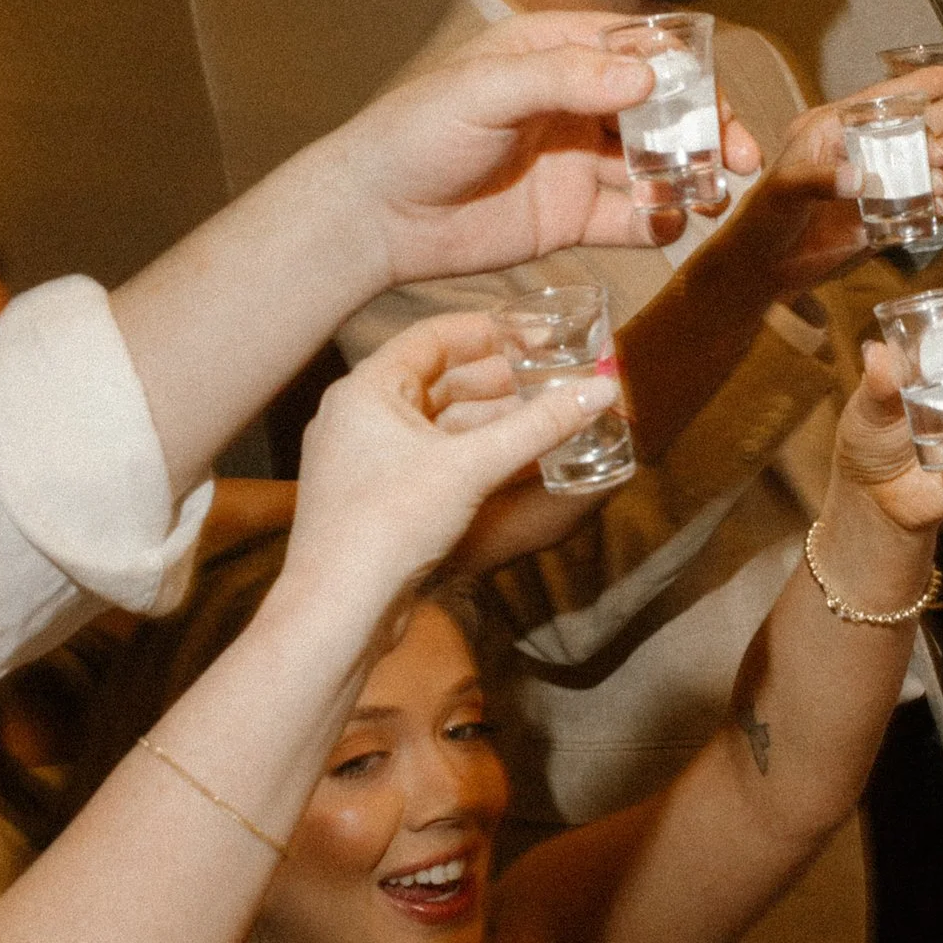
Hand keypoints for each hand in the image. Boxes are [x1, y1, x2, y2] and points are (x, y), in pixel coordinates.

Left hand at [276, 313, 624, 613]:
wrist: (339, 610)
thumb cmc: (386, 524)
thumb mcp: (471, 467)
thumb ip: (539, 426)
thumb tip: (602, 390)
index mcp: (367, 390)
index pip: (433, 337)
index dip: (490, 332)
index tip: (539, 335)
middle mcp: (362, 417)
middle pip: (442, 382)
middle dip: (503, 382)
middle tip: (557, 377)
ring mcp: (370, 461)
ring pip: (443, 426)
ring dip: (495, 422)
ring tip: (550, 417)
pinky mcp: (383, 500)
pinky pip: (438, 461)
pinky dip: (478, 456)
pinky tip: (521, 461)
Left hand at [341, 14, 762, 289]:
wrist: (374, 217)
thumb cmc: (414, 134)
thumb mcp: (485, 90)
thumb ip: (566, 78)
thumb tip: (647, 77)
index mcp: (556, 54)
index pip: (640, 50)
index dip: (685, 72)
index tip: (713, 98)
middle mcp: (576, 105)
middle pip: (662, 111)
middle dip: (706, 130)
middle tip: (739, 156)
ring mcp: (577, 163)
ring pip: (655, 165)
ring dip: (692, 176)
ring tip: (715, 193)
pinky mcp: (572, 218)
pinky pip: (631, 218)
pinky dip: (660, 220)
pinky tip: (671, 222)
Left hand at [748, 81, 942, 300]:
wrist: (764, 268)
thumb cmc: (764, 218)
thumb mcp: (785, 189)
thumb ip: (820, 179)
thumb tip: (863, 179)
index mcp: (835, 131)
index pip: (881, 101)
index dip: (916, 86)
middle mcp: (862, 152)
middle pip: (916, 125)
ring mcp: (879, 183)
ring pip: (929, 161)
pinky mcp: (888, 216)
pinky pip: (926, 201)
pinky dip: (942, 199)